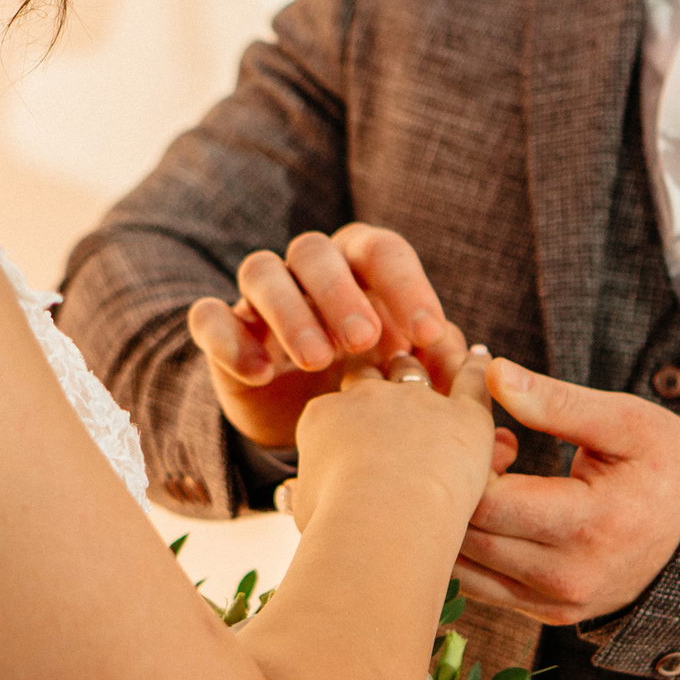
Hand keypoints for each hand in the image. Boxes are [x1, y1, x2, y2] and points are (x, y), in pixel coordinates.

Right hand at [188, 225, 468, 449]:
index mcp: (360, 266)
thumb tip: (470, 360)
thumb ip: (440, 367)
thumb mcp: (409, 380)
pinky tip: (261, 375)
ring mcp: (258, 297)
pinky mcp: (221, 330)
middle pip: (313, 252)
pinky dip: (231, 340)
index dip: (407, 287)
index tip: (429, 335)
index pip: (382, 252)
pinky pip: (209, 317)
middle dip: (340, 293)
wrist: (312, 427)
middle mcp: (306, 269)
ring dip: (289, 312)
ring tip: (317, 361)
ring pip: (260, 272)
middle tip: (365, 343)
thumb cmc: (373, 387)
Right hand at [284, 349, 500, 529]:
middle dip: (380, 377)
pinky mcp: (462, 415)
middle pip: (373, 377)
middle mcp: (368, 398)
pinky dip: (476, 366)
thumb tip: (299, 497)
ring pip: (417, 372)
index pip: (336, 405)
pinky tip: (481, 356)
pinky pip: (471, 379)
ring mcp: (416, 401)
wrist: (380, 519)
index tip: (355, 421)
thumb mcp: (307, 510)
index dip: (347, 412)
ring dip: (424, 364)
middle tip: (391, 375)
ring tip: (436, 356)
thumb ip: (308, 493)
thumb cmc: (339, 526)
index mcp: (326, 416)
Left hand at [454, 359, 679, 625]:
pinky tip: (505, 514)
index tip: (496, 436)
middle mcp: (569, 577)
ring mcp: (559, 604)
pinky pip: (483, 588)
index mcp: (589, 524)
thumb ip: (555, 401)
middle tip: (493, 457)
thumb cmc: (666, 465)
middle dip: (460, 491)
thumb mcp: (624, 421)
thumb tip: (494, 373)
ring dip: (460, 523)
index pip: (489, 503)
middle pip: (469, 539)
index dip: (472, 463)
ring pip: (466, 569)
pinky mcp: (551, 615)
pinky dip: (475, 550)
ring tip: (498, 485)